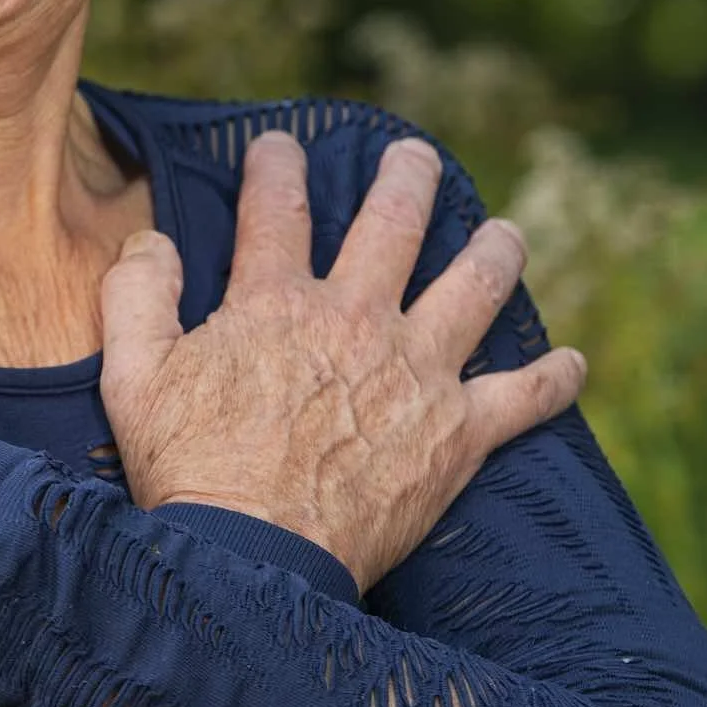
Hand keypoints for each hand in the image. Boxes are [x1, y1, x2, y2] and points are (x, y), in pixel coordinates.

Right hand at [99, 131, 586, 595]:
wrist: (253, 561)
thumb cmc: (189, 471)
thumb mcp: (133, 375)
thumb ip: (137, 295)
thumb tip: (153, 241)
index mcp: (276, 303)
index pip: (278, 209)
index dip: (277, 167)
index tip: (279, 145)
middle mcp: (356, 320)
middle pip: (394, 224)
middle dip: (407, 178)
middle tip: (414, 158)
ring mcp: (415, 374)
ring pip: (474, 288)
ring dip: (495, 252)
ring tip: (506, 233)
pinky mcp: (457, 435)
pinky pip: (523, 398)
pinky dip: (552, 380)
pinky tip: (573, 364)